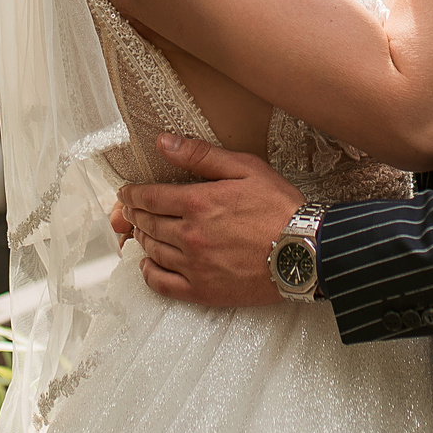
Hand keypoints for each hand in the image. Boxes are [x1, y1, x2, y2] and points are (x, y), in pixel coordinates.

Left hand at [115, 134, 304, 305]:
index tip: (127, 192)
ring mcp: (194, 266)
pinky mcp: (203, 290)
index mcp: (198, 203)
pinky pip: (162, 284)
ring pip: (152, 250)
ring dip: (141, 238)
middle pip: (148, 223)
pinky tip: (148, 265)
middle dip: (135, 214)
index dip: (133, 193)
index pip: (149, 197)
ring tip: (141, 231)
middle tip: (131, 210)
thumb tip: (164, 142)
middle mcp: (190, 235)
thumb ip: (201, 154)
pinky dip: (148, 273)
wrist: (306, 252)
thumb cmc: (280, 208)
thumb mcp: (245, 168)